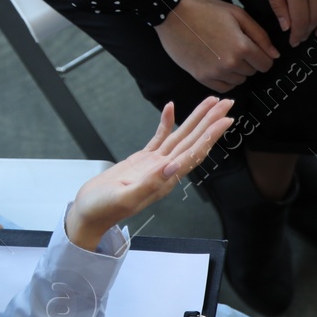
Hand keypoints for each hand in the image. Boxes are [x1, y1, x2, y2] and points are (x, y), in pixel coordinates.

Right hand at [65, 98, 233, 250]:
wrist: (90, 213)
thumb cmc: (104, 209)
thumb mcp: (126, 197)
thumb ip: (150, 183)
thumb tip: (172, 168)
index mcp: (165, 179)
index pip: (194, 153)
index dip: (210, 136)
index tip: (224, 120)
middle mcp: (166, 170)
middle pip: (193, 141)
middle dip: (210, 122)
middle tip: (226, 104)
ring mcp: (155, 164)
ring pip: (180, 137)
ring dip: (196, 120)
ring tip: (210, 103)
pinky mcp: (143, 160)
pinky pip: (159, 138)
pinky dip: (166, 123)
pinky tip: (171, 109)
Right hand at [154, 0, 278, 91]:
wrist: (173, 14)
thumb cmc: (205, 10)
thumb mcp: (237, 14)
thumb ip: (260, 35)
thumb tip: (274, 54)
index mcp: (241, 47)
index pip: (266, 64)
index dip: (262, 56)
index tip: (255, 51)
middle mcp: (230, 63)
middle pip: (252, 72)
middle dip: (248, 61)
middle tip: (233, 46)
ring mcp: (215, 73)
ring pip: (239, 80)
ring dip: (236, 70)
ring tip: (223, 53)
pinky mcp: (202, 78)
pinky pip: (224, 87)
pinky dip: (225, 79)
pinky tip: (218, 65)